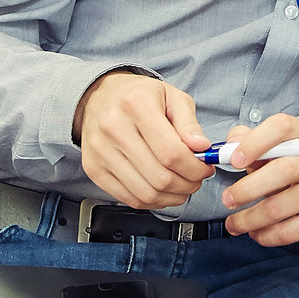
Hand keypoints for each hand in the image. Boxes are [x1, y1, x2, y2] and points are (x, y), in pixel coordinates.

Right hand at [76, 72, 213, 209]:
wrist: (99, 97)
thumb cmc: (139, 96)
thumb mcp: (172, 96)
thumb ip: (189, 123)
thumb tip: (202, 148)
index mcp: (136, 104)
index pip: (172, 152)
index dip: (195, 168)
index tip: (205, 168)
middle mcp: (113, 127)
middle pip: (160, 177)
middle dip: (187, 185)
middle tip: (196, 179)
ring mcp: (100, 151)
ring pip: (145, 193)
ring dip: (172, 197)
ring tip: (182, 186)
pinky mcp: (93, 168)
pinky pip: (129, 198)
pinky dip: (152, 201)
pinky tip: (162, 191)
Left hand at [217, 113, 298, 246]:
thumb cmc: (290, 169)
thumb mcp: (271, 150)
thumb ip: (246, 141)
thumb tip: (228, 147)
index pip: (282, 127)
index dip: (255, 142)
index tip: (234, 160)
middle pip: (283, 170)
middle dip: (247, 189)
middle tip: (228, 200)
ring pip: (280, 207)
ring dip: (249, 219)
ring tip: (235, 223)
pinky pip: (289, 231)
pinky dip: (265, 235)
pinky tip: (256, 232)